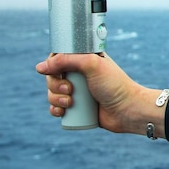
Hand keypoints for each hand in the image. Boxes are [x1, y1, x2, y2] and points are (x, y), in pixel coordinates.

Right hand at [36, 53, 158, 134]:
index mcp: (84, 60)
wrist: (129, 110)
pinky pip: (57, 107)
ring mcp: (78, 91)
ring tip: (70, 103)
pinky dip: (55, 109)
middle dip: (54, 84)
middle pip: (52, 76)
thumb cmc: (115, 85)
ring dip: (54, 98)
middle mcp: (80, 74)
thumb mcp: (92, 64)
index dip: (53, 64)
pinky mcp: (78, 107)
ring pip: (53, 93)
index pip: (58, 57)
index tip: (57, 71)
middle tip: (69, 90)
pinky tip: (60, 112)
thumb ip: (66, 60)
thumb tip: (40, 67)